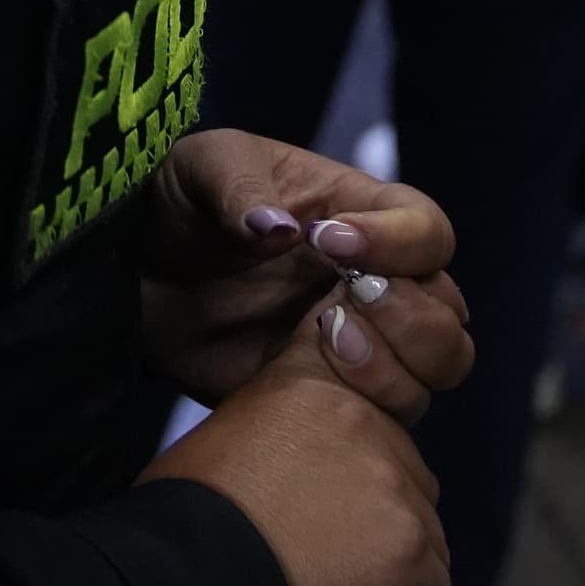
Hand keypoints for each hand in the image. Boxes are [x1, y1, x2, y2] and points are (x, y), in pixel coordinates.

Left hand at [138, 130, 473, 424]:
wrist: (136, 277)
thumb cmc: (183, 203)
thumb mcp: (203, 166)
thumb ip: (239, 186)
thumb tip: (279, 232)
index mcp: (364, 217)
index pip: (429, 232)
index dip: (398, 243)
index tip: (328, 243)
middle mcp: (378, 283)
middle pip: (449, 311)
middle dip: (408, 314)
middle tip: (333, 308)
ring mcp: (359, 345)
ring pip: (434, 371)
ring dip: (395, 364)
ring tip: (322, 343)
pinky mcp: (328, 397)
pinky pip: (380, 420)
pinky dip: (360, 407)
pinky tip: (298, 386)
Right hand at [148, 309, 454, 585]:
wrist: (187, 574)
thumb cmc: (185, 516)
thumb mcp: (223, 432)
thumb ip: (277, 433)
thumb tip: (295, 476)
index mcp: (315, 385)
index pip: (369, 410)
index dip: (363, 465)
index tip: (346, 503)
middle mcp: (366, 422)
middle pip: (407, 481)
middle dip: (384, 528)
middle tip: (342, 571)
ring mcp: (394, 489)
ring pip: (427, 543)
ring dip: (398, 584)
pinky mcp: (409, 554)